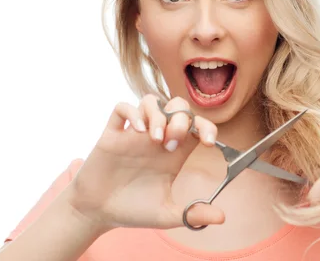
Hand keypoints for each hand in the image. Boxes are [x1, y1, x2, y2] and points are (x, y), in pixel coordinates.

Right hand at [66, 94, 225, 232]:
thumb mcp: (167, 214)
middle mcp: (156, 139)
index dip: (207, 127)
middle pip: (177, 107)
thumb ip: (194, 214)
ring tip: (154, 139)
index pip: (197, 125)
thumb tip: (222, 217)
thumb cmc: (133, 210)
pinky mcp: (112, 135)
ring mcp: (134, 134)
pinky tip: (137, 131)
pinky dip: (132, 112)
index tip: (208, 142)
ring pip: (151, 102)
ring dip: (157, 114)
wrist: (97, 213)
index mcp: (174, 153)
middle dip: (181, 119)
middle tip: (172, 144)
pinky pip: (121, 108)